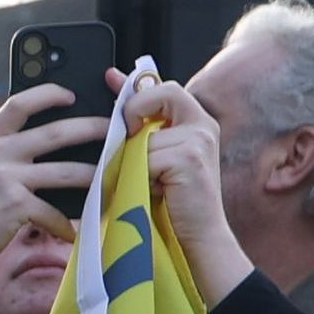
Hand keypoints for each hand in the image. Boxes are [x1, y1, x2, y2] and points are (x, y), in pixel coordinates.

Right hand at [0, 84, 108, 313]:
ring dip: (95, 177)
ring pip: (66, 172)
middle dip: (93, 129)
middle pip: (56, 132)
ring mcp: (5, 180)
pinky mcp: (15, 207)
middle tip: (115, 132)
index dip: (48, 94)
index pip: (19, 104)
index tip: (70, 94)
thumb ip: (0, 158)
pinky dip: (67, 226)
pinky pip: (54, 213)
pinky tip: (74, 235)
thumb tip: (39, 152)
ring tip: (112, 181)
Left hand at [127, 72, 252, 303]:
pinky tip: (156, 191)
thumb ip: (144, 137)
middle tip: (129, 133)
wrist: (199, 236)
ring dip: (135, 162)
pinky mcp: (189, 157)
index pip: (164, 89)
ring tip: (149, 183)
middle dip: (136, 110)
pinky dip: (141, 176)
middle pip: (161, 94)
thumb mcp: (158, 163)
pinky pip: (145, 158)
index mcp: (196, 123)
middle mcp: (202, 125)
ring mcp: (199, 139)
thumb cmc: (176, 204)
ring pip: (144, 137)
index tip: (111, 76)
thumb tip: (117, 117)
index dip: (136, 83)